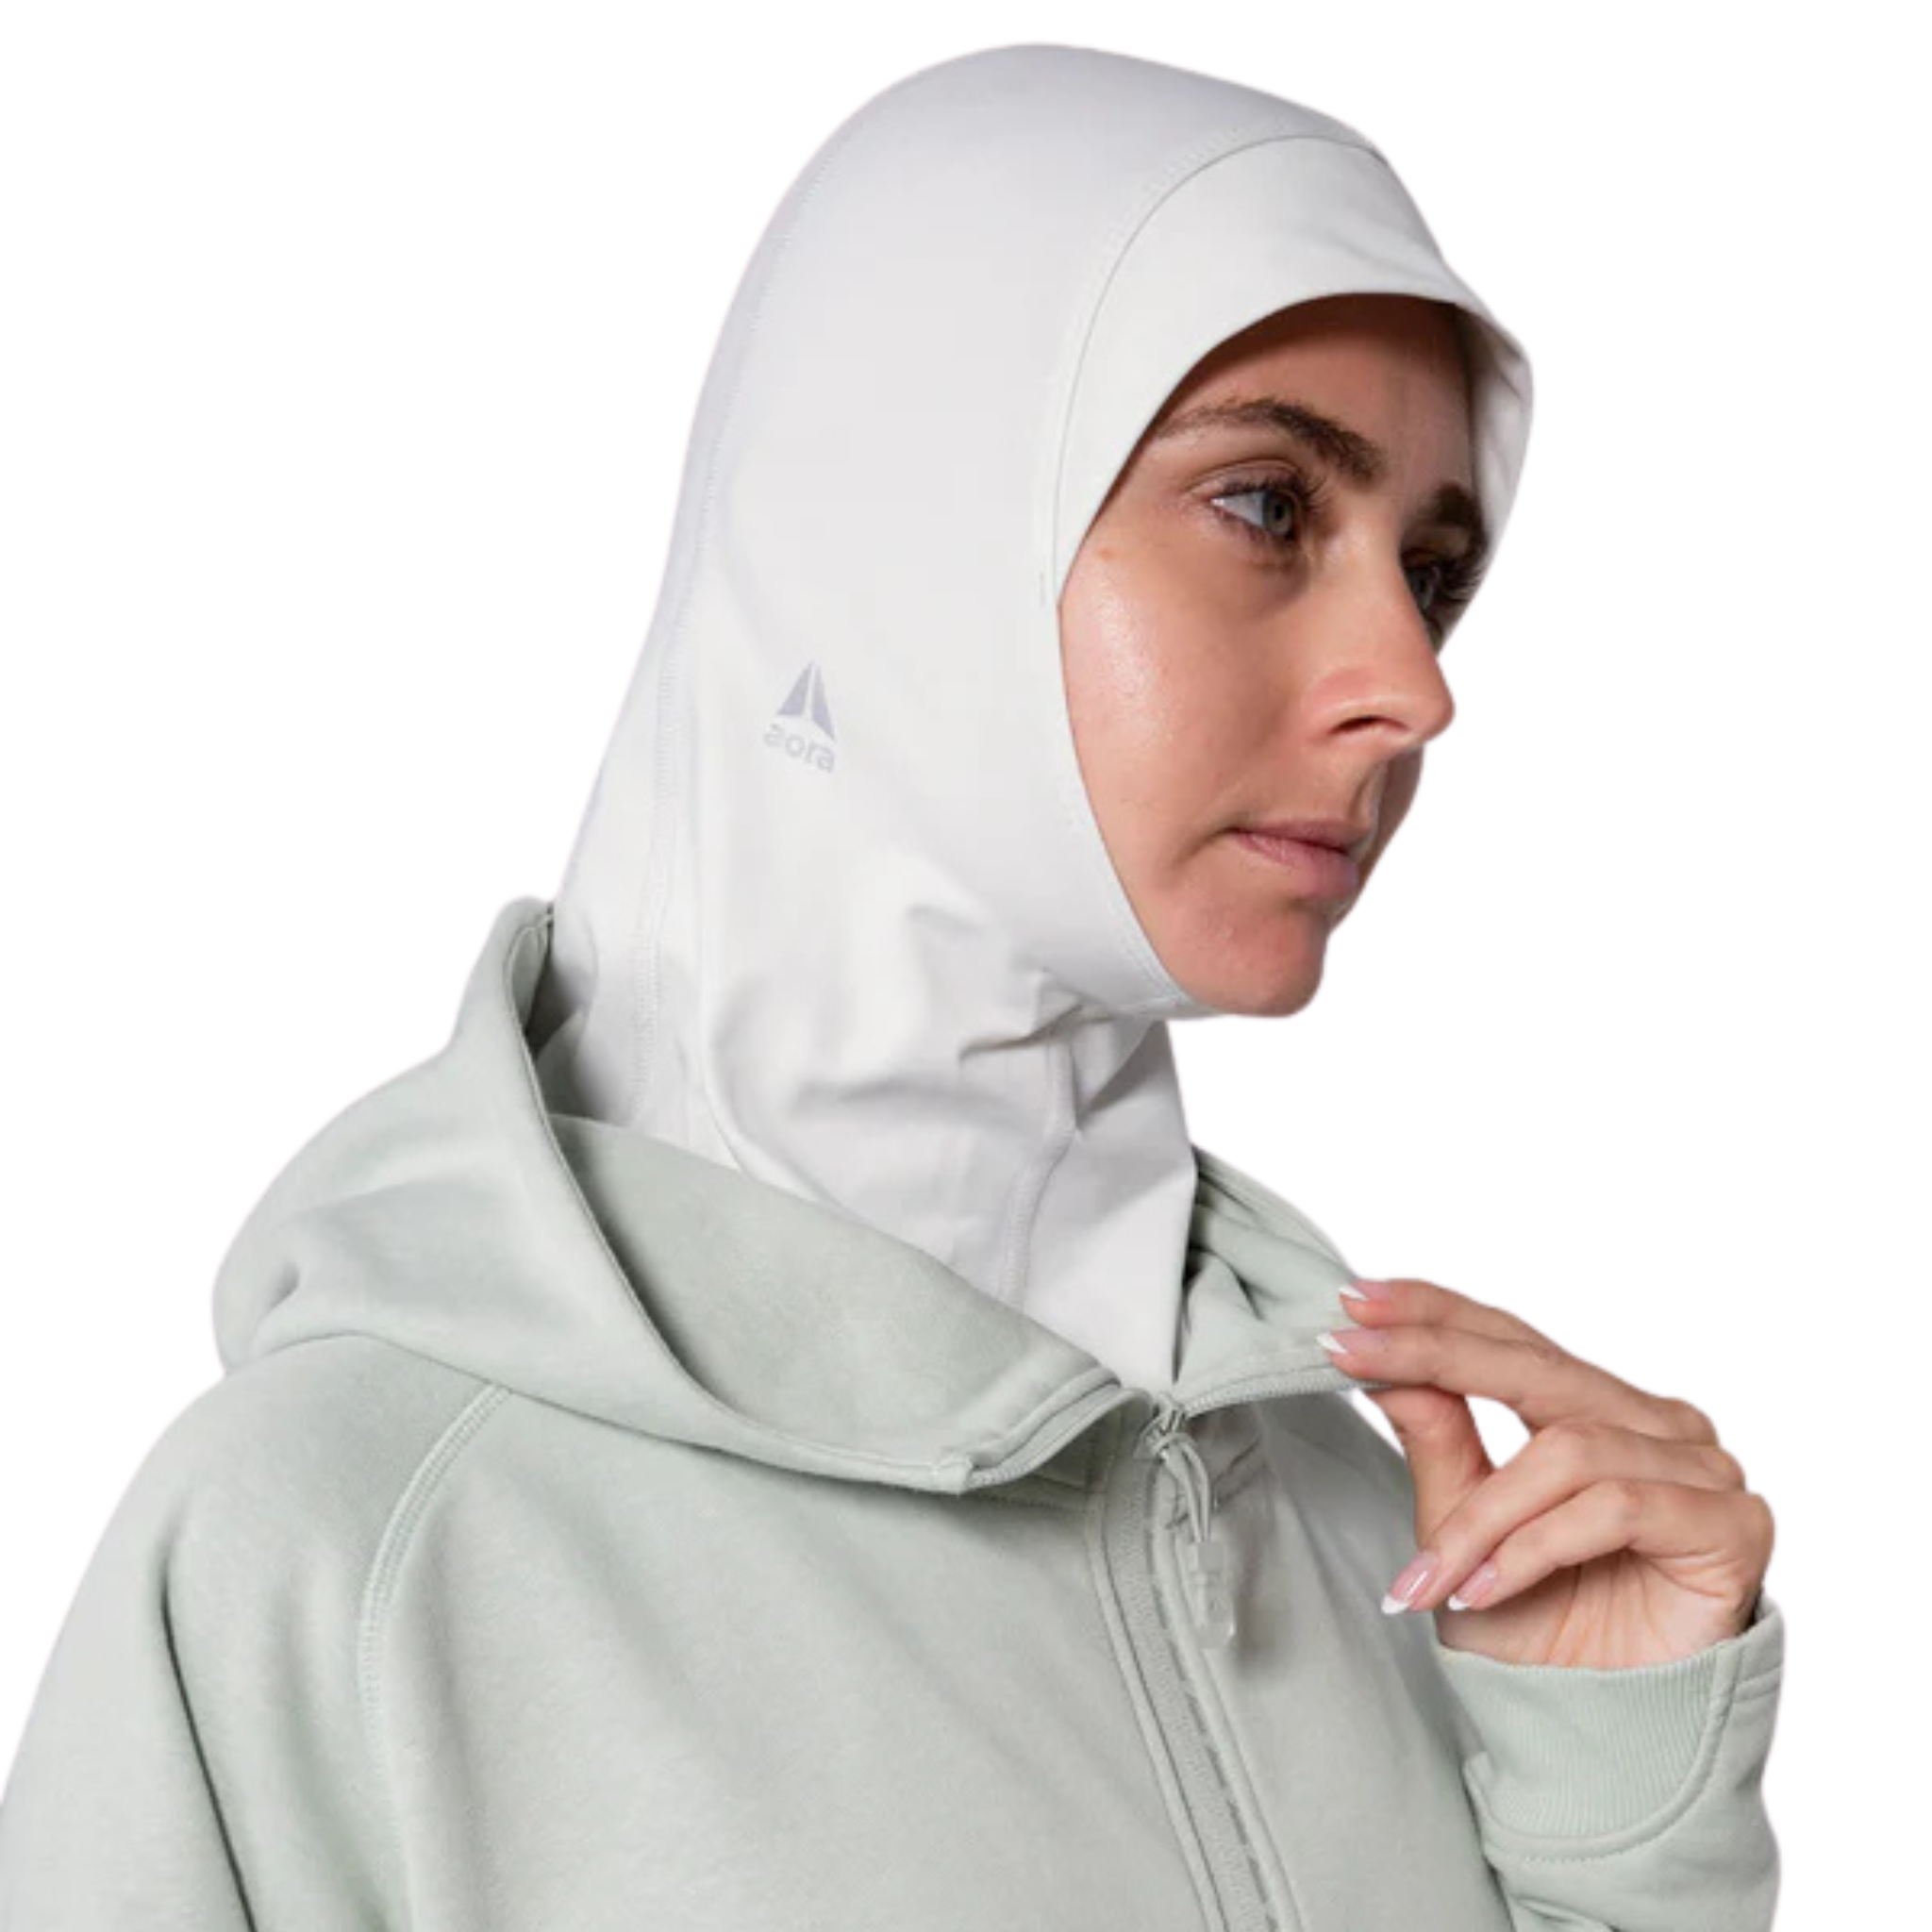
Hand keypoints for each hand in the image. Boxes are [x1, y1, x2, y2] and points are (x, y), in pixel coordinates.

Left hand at [1317, 1276, 1773, 1668]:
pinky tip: (1483, 1590)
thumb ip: (1438, 1440)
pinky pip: (1615, 1507)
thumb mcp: (1461, 1530)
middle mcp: (1654, 1424)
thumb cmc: (1541, 1630)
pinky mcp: (1732, 1523)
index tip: (1350, 1301)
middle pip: (1536, 1366)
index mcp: (1596, 1408)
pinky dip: (1534, 1548)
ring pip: (1567, 1451)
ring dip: (1482, 1517)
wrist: (1605, 1739)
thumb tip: (1382, 1358)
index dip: (1431, 1312)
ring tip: (1430, 1576)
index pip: (1509, 1337)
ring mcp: (1702, 1466)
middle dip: (1434, 1353)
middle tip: (1352, 1353)